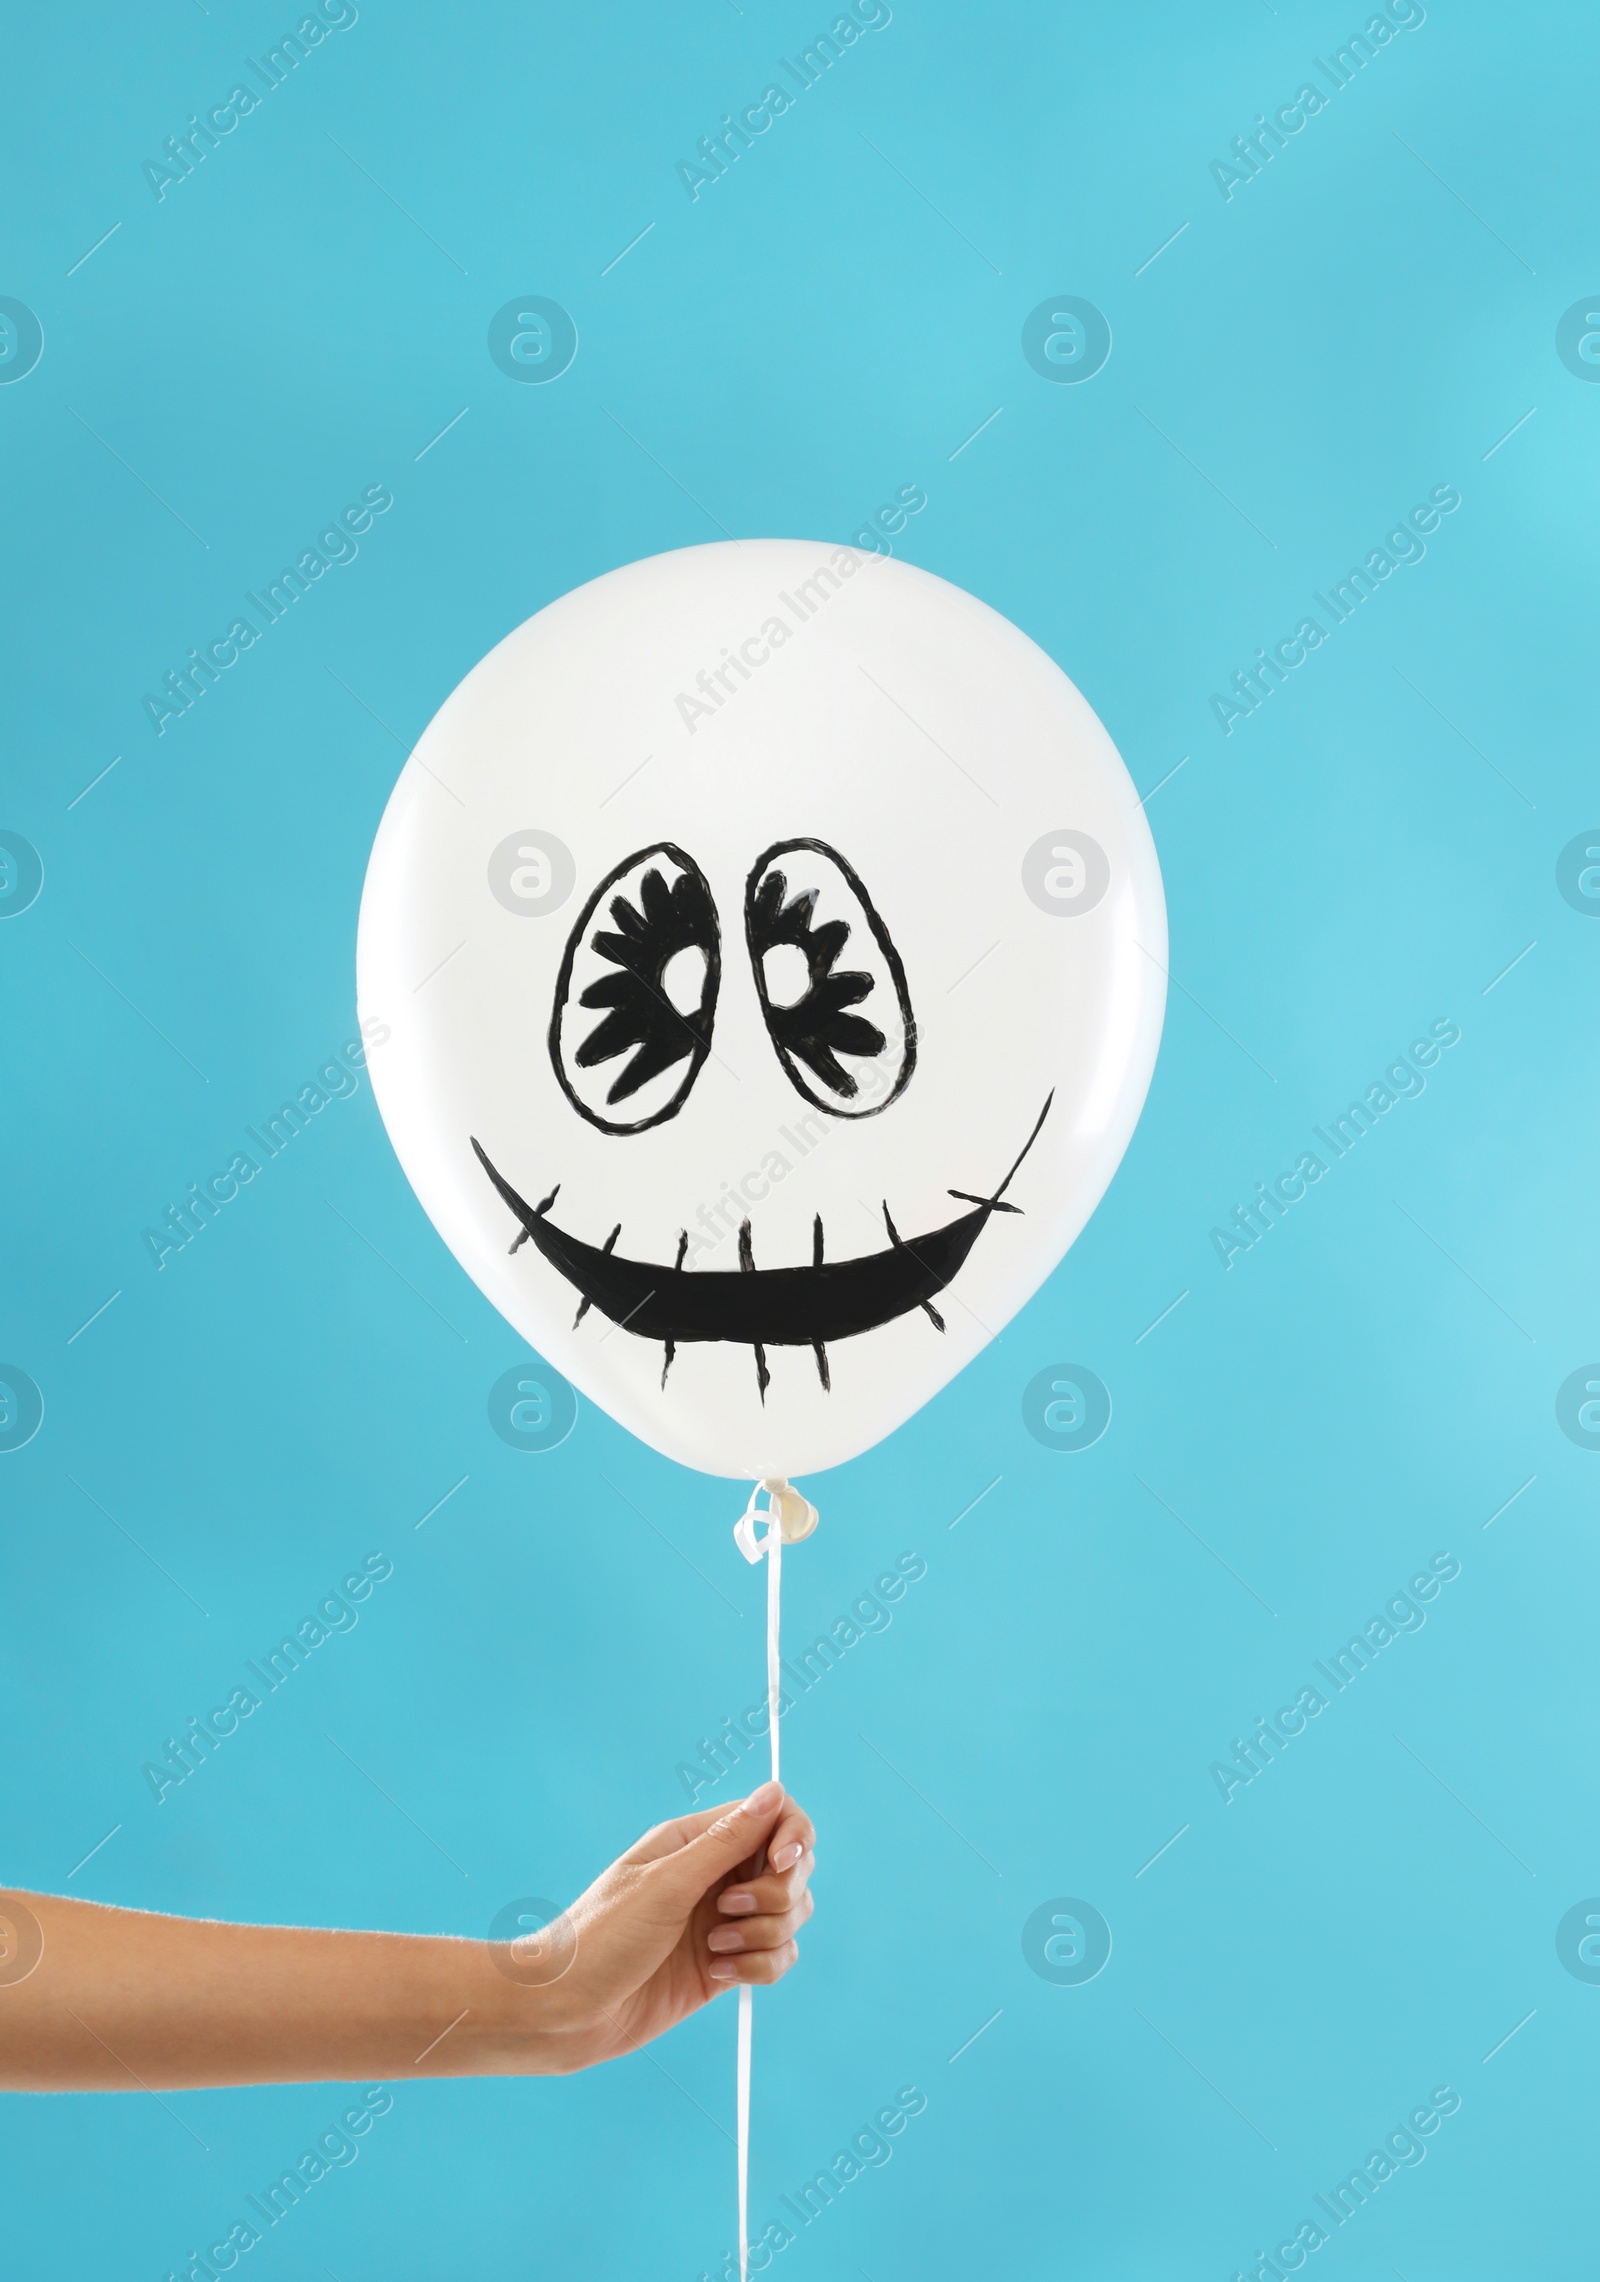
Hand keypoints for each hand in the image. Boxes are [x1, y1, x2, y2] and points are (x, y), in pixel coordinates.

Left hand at [524, 1780, 815, 2073]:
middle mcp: (716, 1877)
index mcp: (697, 1841)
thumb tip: (773, 1792)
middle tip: (726, 1912)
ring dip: (764, 1935)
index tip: (781, 1864)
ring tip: (714, 1947)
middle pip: (792, 1868)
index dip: (792, 1836)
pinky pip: (777, 1958)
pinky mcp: (726, 1965)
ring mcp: (724, 1923)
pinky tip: (718, 1975)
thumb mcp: (664, 1885)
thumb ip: (725, 1842)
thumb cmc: (600, 1938)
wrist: (566, 2012)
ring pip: (790, 1915)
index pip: (773, 1817)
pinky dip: (759, 1968)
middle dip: (777, 1894)